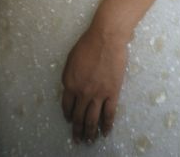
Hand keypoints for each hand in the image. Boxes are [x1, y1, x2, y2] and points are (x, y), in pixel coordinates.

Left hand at [61, 23, 127, 143]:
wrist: (106, 38)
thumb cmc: (87, 43)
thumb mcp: (71, 59)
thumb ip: (69, 75)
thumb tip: (70, 87)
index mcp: (70, 83)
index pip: (67, 105)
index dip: (68, 115)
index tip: (69, 121)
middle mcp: (82, 93)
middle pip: (78, 116)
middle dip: (77, 130)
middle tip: (78, 139)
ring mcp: (98, 95)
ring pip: (92, 119)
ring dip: (90, 132)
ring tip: (90, 141)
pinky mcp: (112, 93)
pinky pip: (109, 114)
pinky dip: (106, 125)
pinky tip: (105, 133)